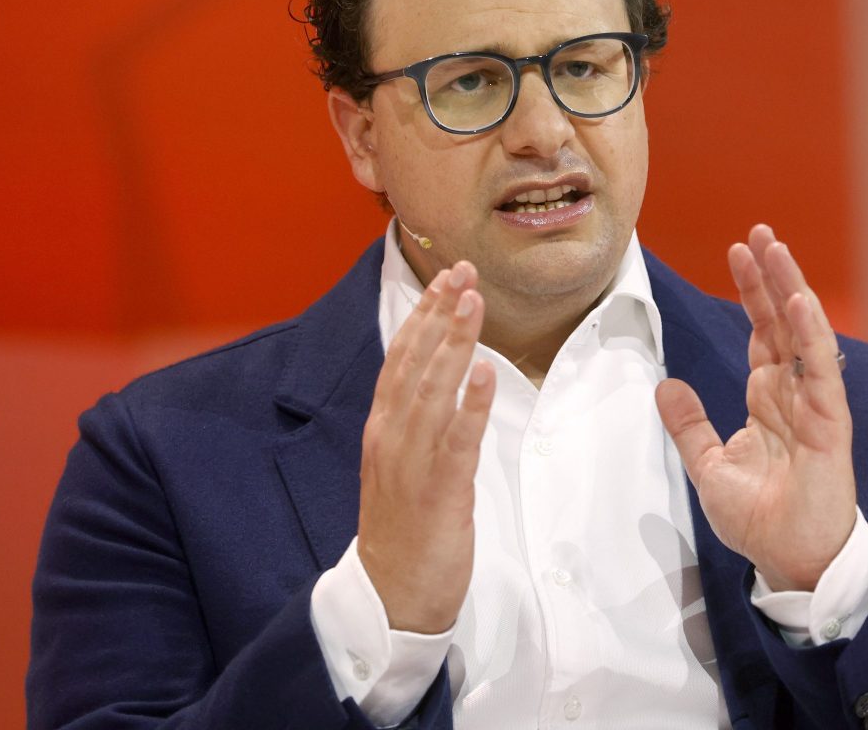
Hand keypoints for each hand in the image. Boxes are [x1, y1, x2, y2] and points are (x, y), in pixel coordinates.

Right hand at [356, 261, 494, 632]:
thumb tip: (439, 384)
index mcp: (382, 429)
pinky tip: (484, 372)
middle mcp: (391, 438)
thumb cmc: (405, 530)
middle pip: (414, 363)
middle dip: (439, 314)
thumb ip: (415, 425)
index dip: (422, 316)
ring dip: (454, 343)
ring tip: (473, 302)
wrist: (392, 595)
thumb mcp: (402, 466)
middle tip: (464, 271)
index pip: (401, 360)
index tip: (445, 279)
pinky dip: (470, 403)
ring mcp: (410, 463)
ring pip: (432, 391)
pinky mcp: (437, 491)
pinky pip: (455, 439)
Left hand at [656, 224, 856, 591]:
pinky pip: (822, 371)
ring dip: (791, 289)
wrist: (789, 560)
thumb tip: (665, 385)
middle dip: (772, 275)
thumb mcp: (708, 465)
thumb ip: (690, 424)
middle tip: (759, 231)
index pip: (762, 331)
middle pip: (784, 321)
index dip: (751, 291)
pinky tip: (798, 302)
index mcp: (769, 397)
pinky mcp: (830, 424)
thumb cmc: (760, 518)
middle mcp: (795, 392)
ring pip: (805, 334)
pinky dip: (811, 335)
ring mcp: (815, 404)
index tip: (738, 251)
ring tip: (777, 249)